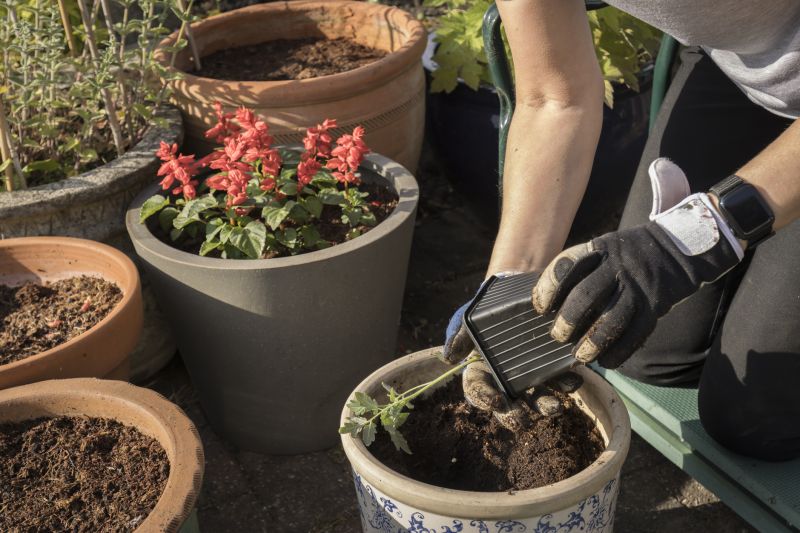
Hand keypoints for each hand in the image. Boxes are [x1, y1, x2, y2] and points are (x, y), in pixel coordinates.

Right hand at [442, 275, 582, 431]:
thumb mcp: (467, 318)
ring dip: (545, 406)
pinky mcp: (551, 366)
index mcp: (481, 371)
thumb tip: (450, 358)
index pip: (478, 391)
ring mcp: (530, 375)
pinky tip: (574, 380)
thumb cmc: (484, 309)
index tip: (495, 402)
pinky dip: (567, 383)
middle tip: (522, 421)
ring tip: (555, 408)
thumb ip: (458, 335)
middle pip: (507, 405)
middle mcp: (505, 380)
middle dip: (514, 416)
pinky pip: (559, 379)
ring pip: (536, 398)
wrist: (511, 291)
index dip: (484, 399)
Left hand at [533, 158, 743, 368]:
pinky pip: (636, 333)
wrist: (678, 248)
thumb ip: (581, 271)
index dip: (549, 288)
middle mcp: (616, 266)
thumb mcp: (604, 250)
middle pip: (585, 295)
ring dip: (592, 342)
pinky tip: (608, 361)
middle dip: (567, 320)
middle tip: (557, 336)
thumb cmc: (628, 255)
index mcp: (598, 249)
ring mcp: (638, 286)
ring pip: (611, 318)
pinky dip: (620, 351)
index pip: (566, 266)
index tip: (540, 308)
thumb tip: (549, 304)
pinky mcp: (655, 304)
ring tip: (580, 355)